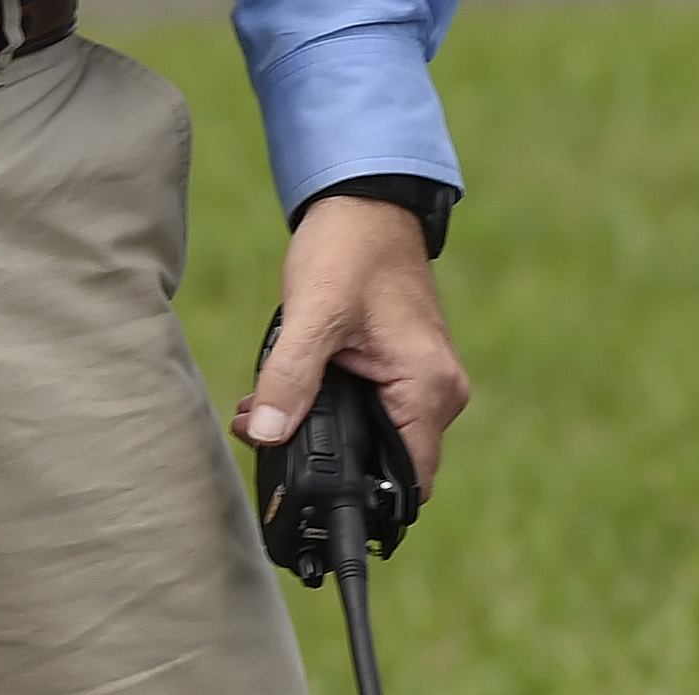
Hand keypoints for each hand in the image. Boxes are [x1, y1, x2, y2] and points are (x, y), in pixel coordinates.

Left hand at [238, 195, 469, 493]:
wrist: (365, 202)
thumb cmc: (348, 250)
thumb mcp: (312, 315)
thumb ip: (289, 378)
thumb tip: (266, 435)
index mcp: (429, 390)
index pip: (409, 479)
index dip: (362, 497)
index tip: (309, 497)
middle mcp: (438, 393)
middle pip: (387, 459)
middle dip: (326, 458)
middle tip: (261, 437)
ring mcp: (424, 380)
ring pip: (375, 431)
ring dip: (320, 429)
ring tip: (260, 416)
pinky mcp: (404, 366)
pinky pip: (372, 404)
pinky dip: (328, 404)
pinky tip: (281, 395)